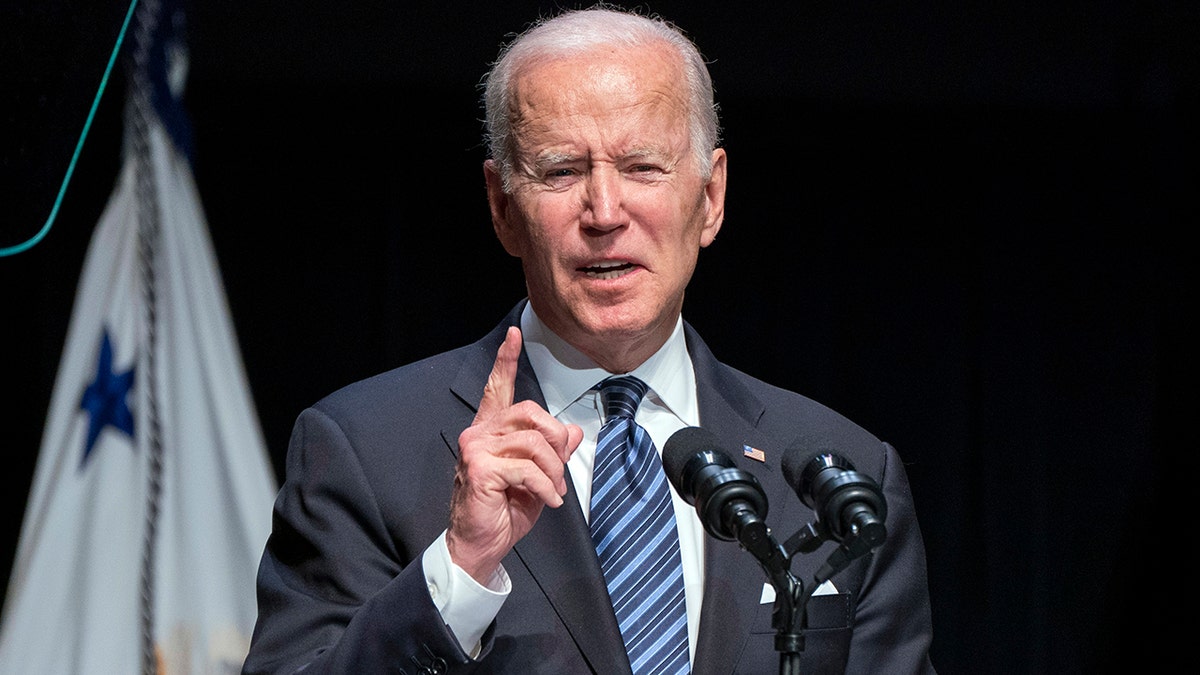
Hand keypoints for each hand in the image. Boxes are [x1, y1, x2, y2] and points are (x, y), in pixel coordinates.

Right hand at [447, 326, 582, 583]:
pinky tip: (547, 502)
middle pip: (530, 412)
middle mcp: (480, 433)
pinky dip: (546, 487)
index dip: (506, 360)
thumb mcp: (538, 478)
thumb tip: (571, 430)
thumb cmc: (504, 511)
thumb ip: (552, 452)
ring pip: (532, 441)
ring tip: (553, 491)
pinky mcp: (479, 468)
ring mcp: (476, 449)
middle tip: (559, 471)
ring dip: (553, 470)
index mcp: (491, 430)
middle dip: (555, 440)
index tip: (514, 334)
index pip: (497, 388)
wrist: (481, 545)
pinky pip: (527, 468)